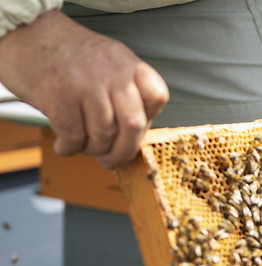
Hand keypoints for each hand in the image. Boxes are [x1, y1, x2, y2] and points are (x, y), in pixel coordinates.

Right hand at [0, 10, 168, 167]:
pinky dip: (70, 148)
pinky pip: (74, 136)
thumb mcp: (108, 61)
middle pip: (133, 125)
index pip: (157, 96)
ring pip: (104, 135)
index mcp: (128, 63)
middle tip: (111, 159)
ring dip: (93, 150)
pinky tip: (64, 145)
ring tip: (84, 146)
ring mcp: (86, 83)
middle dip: (123, 151)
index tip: (134, 130)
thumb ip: (124, 91)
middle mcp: (112, 72)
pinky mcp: (59, 95)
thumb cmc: (68, 56)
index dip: (149, 120)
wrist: (26, 32)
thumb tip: (133, 136)